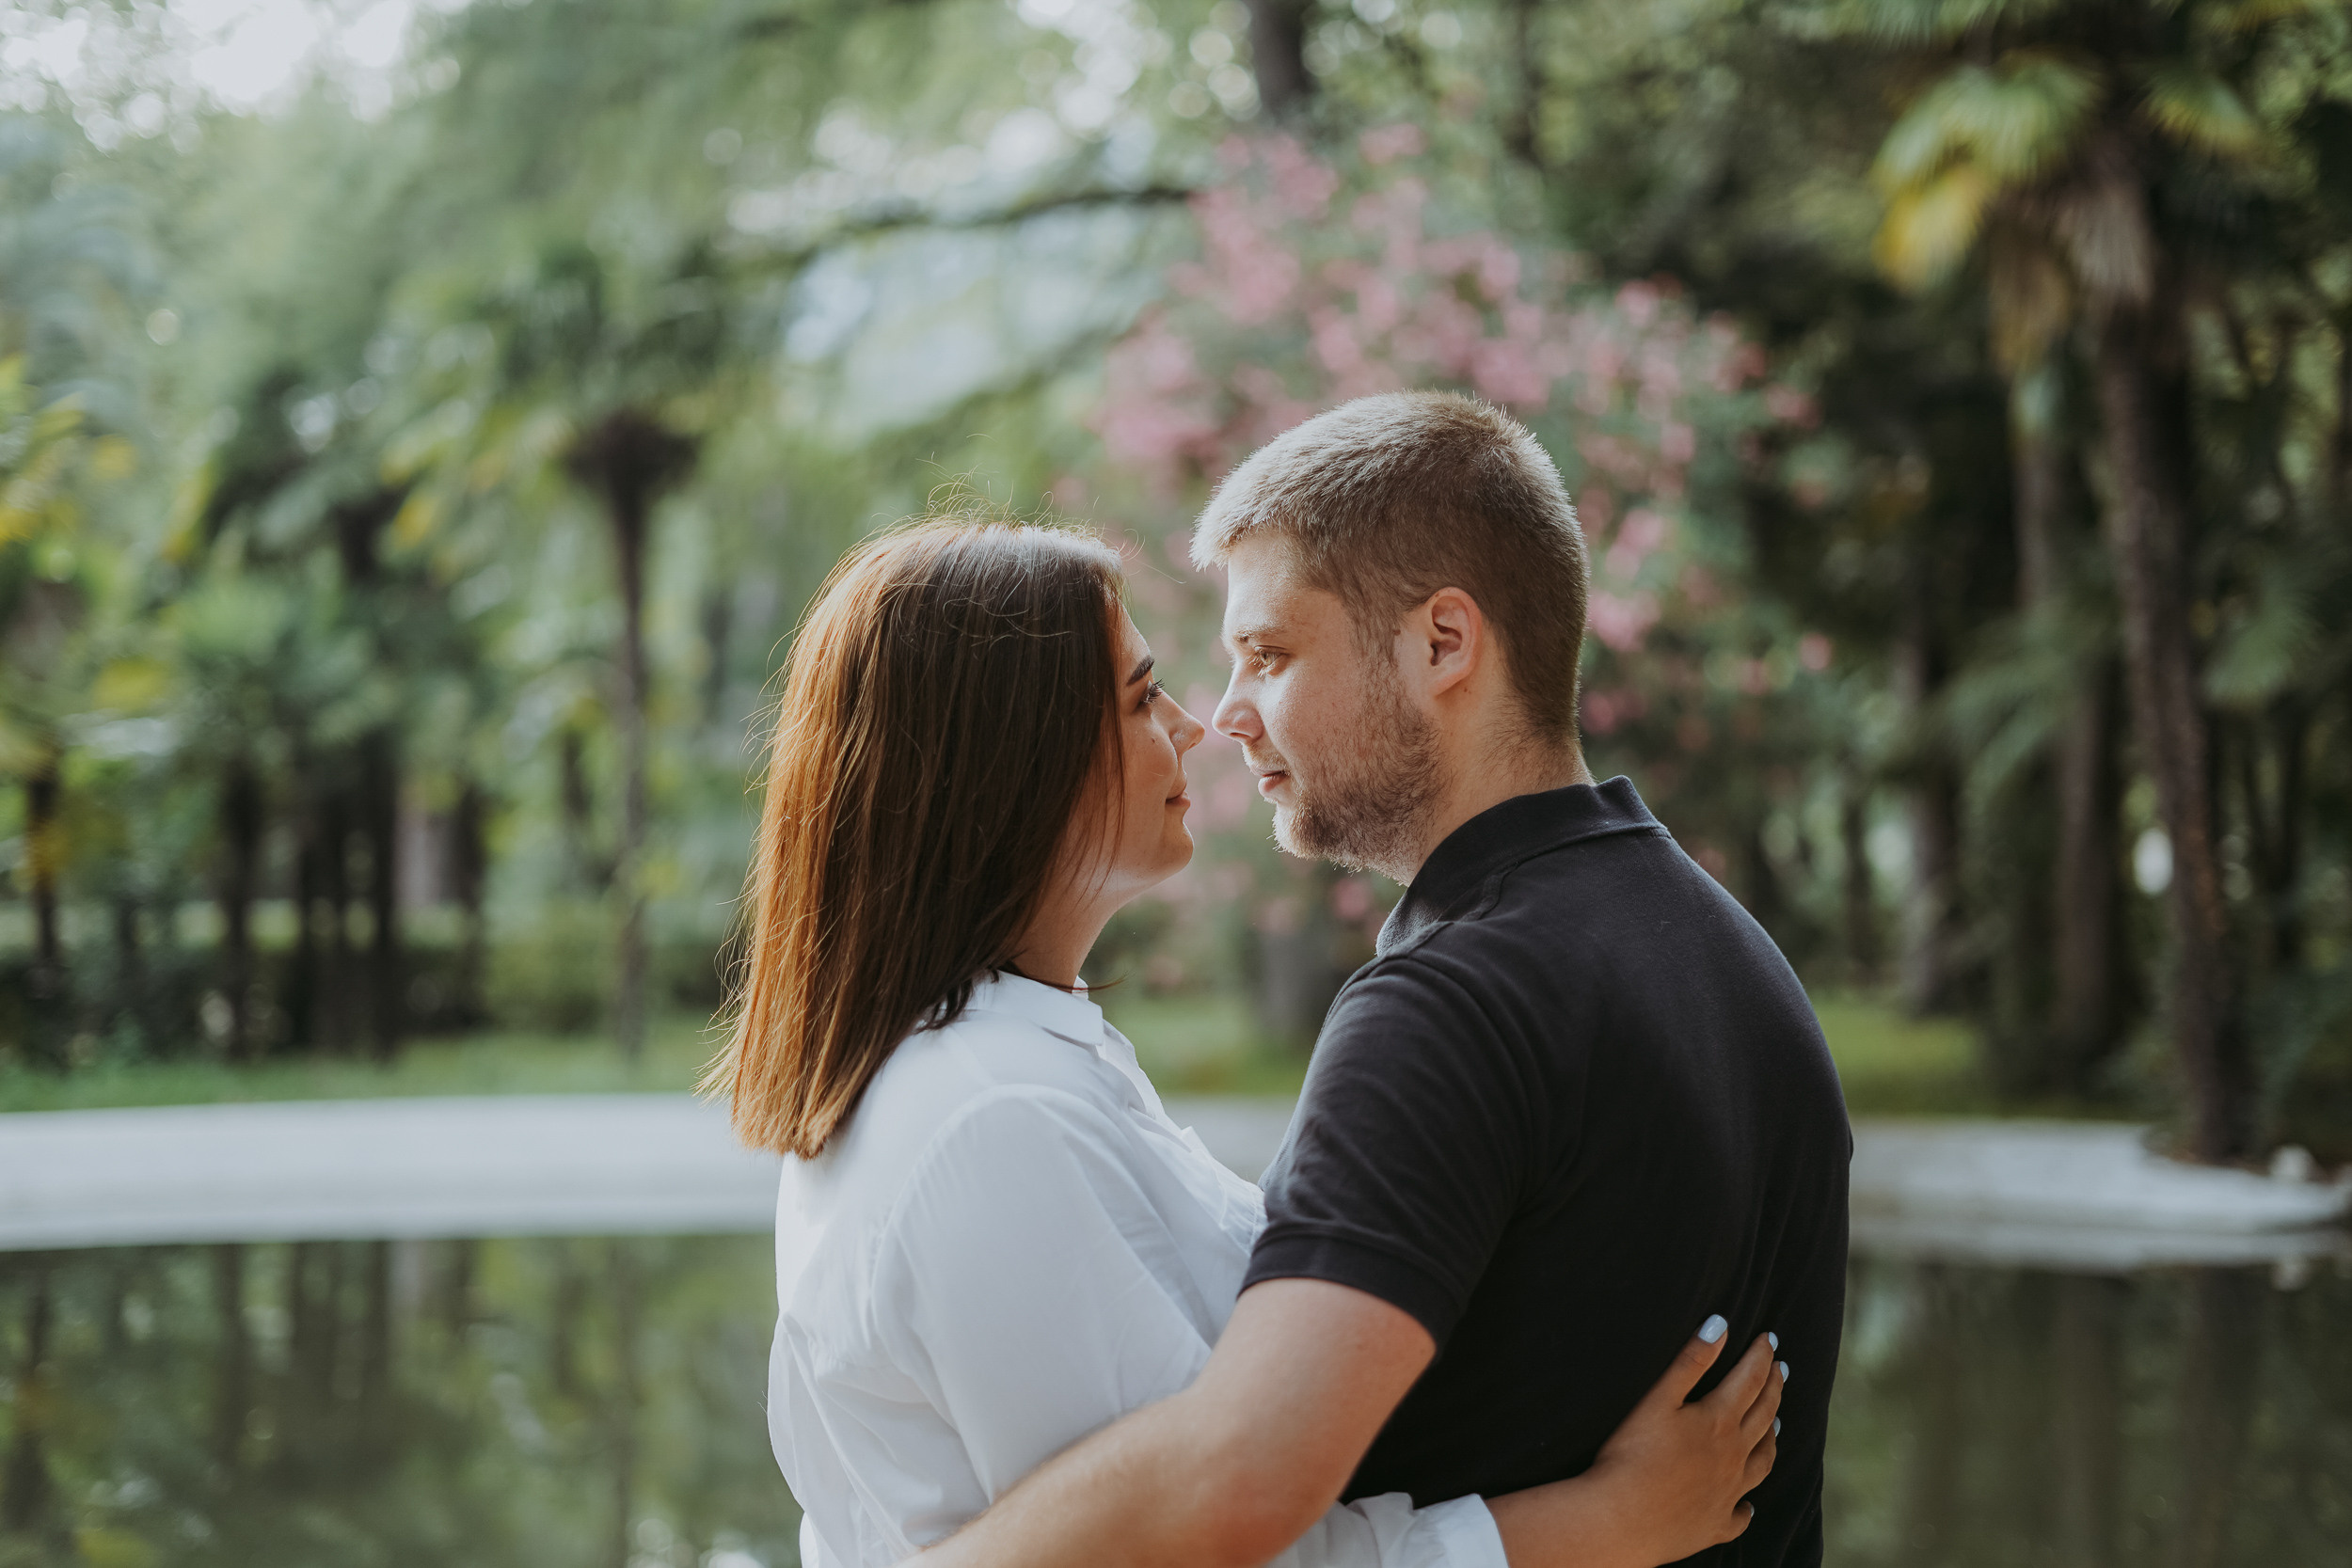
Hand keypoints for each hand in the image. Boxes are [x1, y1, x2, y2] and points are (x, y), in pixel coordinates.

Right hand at [1584, 1317, 1783, 1561]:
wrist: (1622, 1521)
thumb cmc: (1632, 1456)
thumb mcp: (1658, 1399)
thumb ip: (1690, 1362)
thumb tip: (1720, 1326)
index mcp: (1718, 1422)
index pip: (1749, 1380)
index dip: (1760, 1356)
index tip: (1769, 1339)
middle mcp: (1732, 1457)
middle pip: (1763, 1416)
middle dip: (1774, 1387)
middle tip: (1781, 1369)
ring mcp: (1727, 1494)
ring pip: (1762, 1462)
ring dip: (1771, 1438)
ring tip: (1775, 1425)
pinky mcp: (1714, 1525)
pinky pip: (1739, 1516)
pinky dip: (1746, 1507)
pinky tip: (1748, 1505)